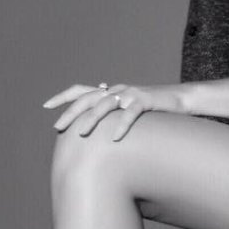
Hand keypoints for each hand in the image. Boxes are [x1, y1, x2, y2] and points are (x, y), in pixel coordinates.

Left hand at [43, 82, 184, 140]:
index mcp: (110, 92)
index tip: (46, 106)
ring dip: (92, 119)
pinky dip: (122, 125)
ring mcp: (131, 94)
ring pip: (105, 104)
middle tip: (58, 127)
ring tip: (81, 133)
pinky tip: (116, 138)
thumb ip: (113, 117)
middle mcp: (117, 90)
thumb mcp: (129, 112)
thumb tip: (95, 134)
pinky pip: (131, 113)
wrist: (181, 99)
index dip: (63, 96)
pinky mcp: (146, 100)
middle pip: (88, 98)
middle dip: (71, 112)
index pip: (81, 90)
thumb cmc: (153, 110)